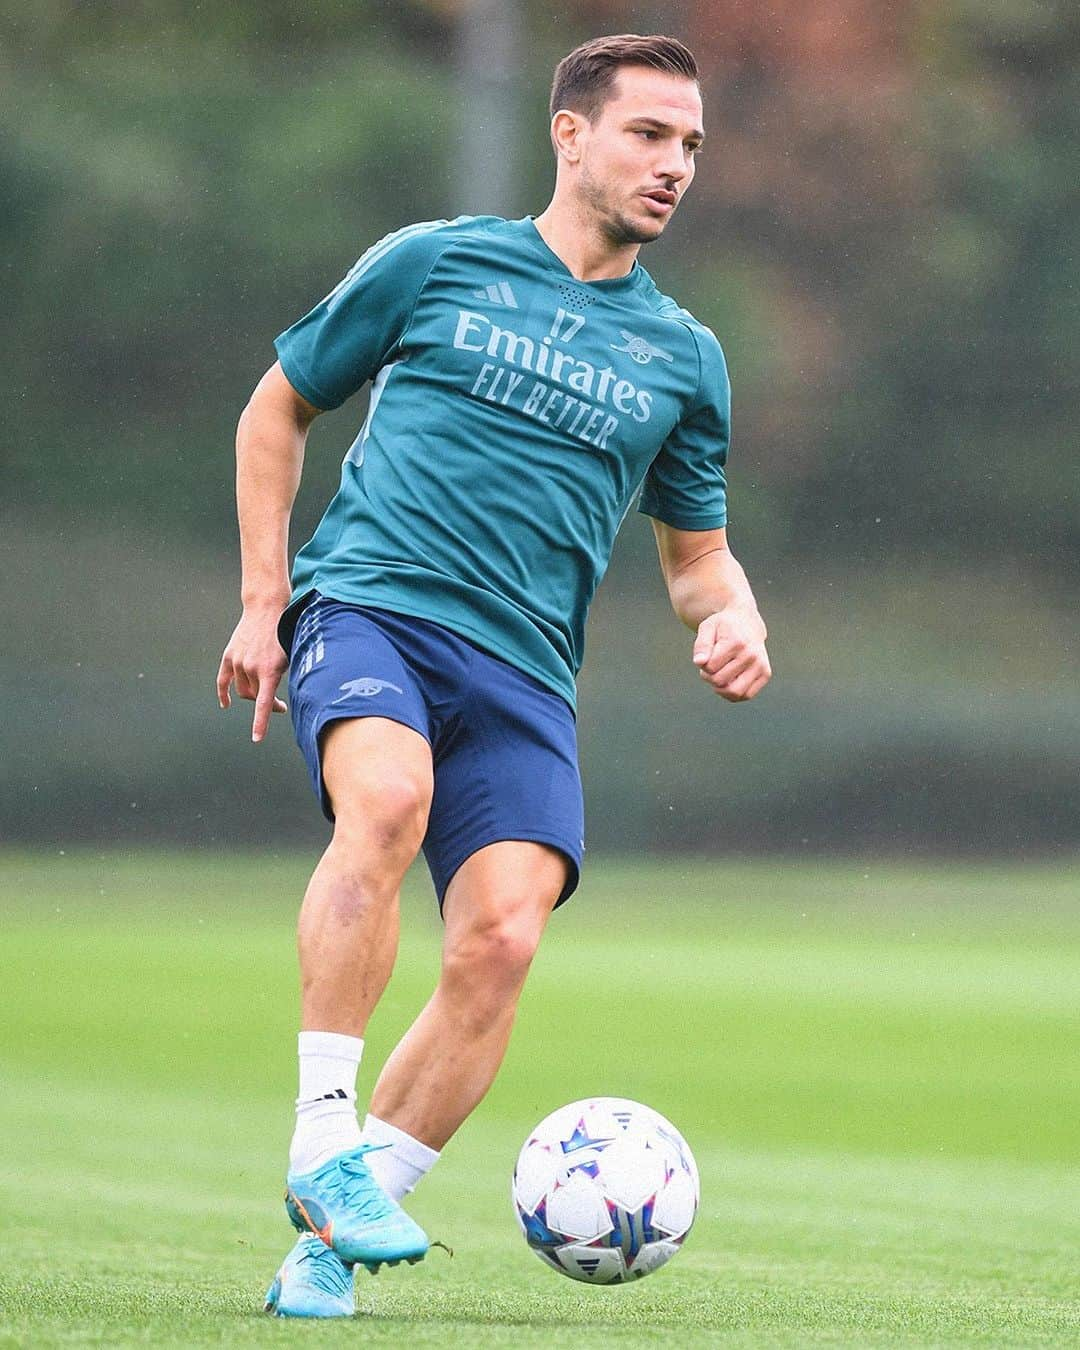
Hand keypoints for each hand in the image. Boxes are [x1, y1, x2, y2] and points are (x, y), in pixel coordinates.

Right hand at [217, 602, 289, 741]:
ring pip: (242, 690)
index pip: (264, 704)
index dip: (260, 723)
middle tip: (279, 705)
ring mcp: (238, 661)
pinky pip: (222, 680)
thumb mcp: (292, 657)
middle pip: (254, 698)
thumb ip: (284, 678)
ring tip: (265, 692)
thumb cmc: (285, 633)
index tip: (256, 738)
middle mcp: (251, 668)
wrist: (267, 608)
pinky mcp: (229, 655)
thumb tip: (280, 699)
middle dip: (266, 704)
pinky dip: (223, 693)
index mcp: (270, 670)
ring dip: (252, 694)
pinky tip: (225, 704)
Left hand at [692, 609, 770, 701]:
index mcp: (737, 642)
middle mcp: (752, 654)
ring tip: (719, 675)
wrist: (747, 623)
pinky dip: (733, 693)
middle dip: (709, 676)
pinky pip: (746, 695)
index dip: (703, 665)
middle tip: (711, 665)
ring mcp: (761, 665)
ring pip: (734, 692)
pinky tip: (729, 681)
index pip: (710, 667)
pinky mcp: (765, 674)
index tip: (707, 656)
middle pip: (719, 681)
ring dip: (720, 688)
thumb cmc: (723, 627)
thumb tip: (699, 662)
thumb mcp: (708, 628)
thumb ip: (701, 645)